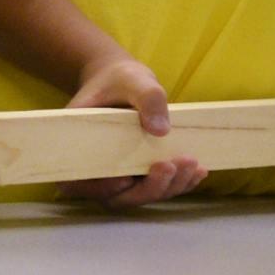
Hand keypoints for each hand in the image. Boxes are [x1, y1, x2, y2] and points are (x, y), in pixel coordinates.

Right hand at [59, 55, 202, 206]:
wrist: (125, 80)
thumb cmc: (120, 79)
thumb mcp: (133, 79)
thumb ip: (148, 98)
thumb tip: (160, 130)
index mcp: (78, 144)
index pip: (75, 182)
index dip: (98, 188)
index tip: (125, 178)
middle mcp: (97, 165)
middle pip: (116, 196)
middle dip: (148, 188)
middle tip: (171, 165)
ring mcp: (120, 171)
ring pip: (140, 195)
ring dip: (167, 187)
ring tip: (191, 163)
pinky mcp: (140, 171)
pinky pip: (157, 186)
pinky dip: (179, 183)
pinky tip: (199, 170)